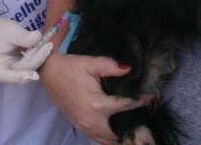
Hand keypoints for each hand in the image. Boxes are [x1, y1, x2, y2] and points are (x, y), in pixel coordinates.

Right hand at [0, 17, 51, 83]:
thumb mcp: (8, 30)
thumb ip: (22, 36)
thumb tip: (38, 37)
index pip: (5, 76)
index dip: (19, 77)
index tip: (34, 75)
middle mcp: (3, 72)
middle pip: (22, 71)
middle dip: (36, 60)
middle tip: (49, 46)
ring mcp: (13, 71)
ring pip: (29, 68)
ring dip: (40, 57)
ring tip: (48, 44)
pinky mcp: (20, 68)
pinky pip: (31, 64)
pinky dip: (38, 56)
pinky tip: (45, 46)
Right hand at [39, 52, 153, 143]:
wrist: (49, 72)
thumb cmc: (70, 67)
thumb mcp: (91, 63)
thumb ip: (111, 66)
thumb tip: (129, 69)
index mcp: (97, 105)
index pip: (125, 106)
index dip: (140, 101)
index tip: (152, 98)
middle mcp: (91, 120)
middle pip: (117, 134)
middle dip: (130, 128)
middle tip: (142, 119)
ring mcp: (84, 126)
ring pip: (106, 141)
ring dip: (119, 135)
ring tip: (131, 125)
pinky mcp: (79, 126)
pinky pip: (97, 138)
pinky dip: (108, 137)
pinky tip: (116, 128)